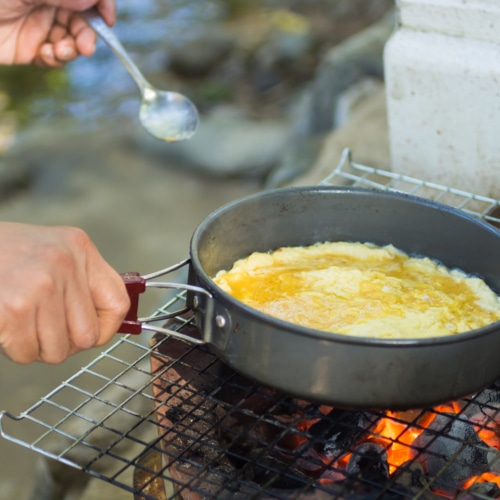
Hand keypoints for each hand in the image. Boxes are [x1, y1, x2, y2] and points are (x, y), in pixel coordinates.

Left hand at [0, 0, 115, 66]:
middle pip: (83, 19)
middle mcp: (47, 2)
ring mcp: (39, 26)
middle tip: (85, 45)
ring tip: (61, 50)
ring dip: (74, 48)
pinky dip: (58, 58)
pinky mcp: (31, 49)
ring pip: (72, 40)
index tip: (108, 19)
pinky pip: (56, 57)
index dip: (101, 5)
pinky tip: (49, 54)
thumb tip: (94, 3)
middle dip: (88, 33)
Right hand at [0, 222, 129, 363]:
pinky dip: (16, 349)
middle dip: (65, 342)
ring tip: (22, 323)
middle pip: (88, 335)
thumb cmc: (3, 254)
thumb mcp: (51, 252)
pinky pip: (28, 353)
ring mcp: (39, 285)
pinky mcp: (13, 308)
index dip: (106, 328)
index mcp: (79, 247)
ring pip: (58, 350)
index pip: (117, 303)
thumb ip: (80, 281)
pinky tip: (7, 326)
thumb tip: (107, 324)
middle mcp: (64, 262)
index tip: (91, 333)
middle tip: (43, 330)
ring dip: (37, 347)